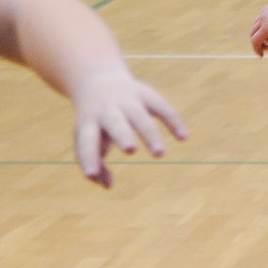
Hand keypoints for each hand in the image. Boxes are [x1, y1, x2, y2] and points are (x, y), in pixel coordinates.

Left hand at [70, 66, 188, 188]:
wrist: (99, 81)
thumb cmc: (92, 122)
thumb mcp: (83, 140)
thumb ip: (93, 165)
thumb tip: (109, 186)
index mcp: (88, 122)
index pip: (86, 141)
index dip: (89, 158)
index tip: (91, 174)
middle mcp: (107, 110)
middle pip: (116, 123)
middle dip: (124, 135)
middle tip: (131, 150)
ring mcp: (128, 101)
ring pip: (141, 117)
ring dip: (150, 134)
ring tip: (159, 154)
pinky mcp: (147, 95)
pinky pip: (163, 108)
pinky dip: (173, 121)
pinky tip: (183, 138)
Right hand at [249, 0, 267, 56]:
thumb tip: (267, 50)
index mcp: (265, 28)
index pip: (255, 42)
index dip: (256, 50)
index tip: (261, 55)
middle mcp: (261, 20)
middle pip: (253, 35)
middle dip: (257, 43)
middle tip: (265, 47)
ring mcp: (262, 13)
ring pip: (256, 27)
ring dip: (260, 34)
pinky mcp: (266, 8)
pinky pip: (260, 20)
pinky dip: (262, 27)